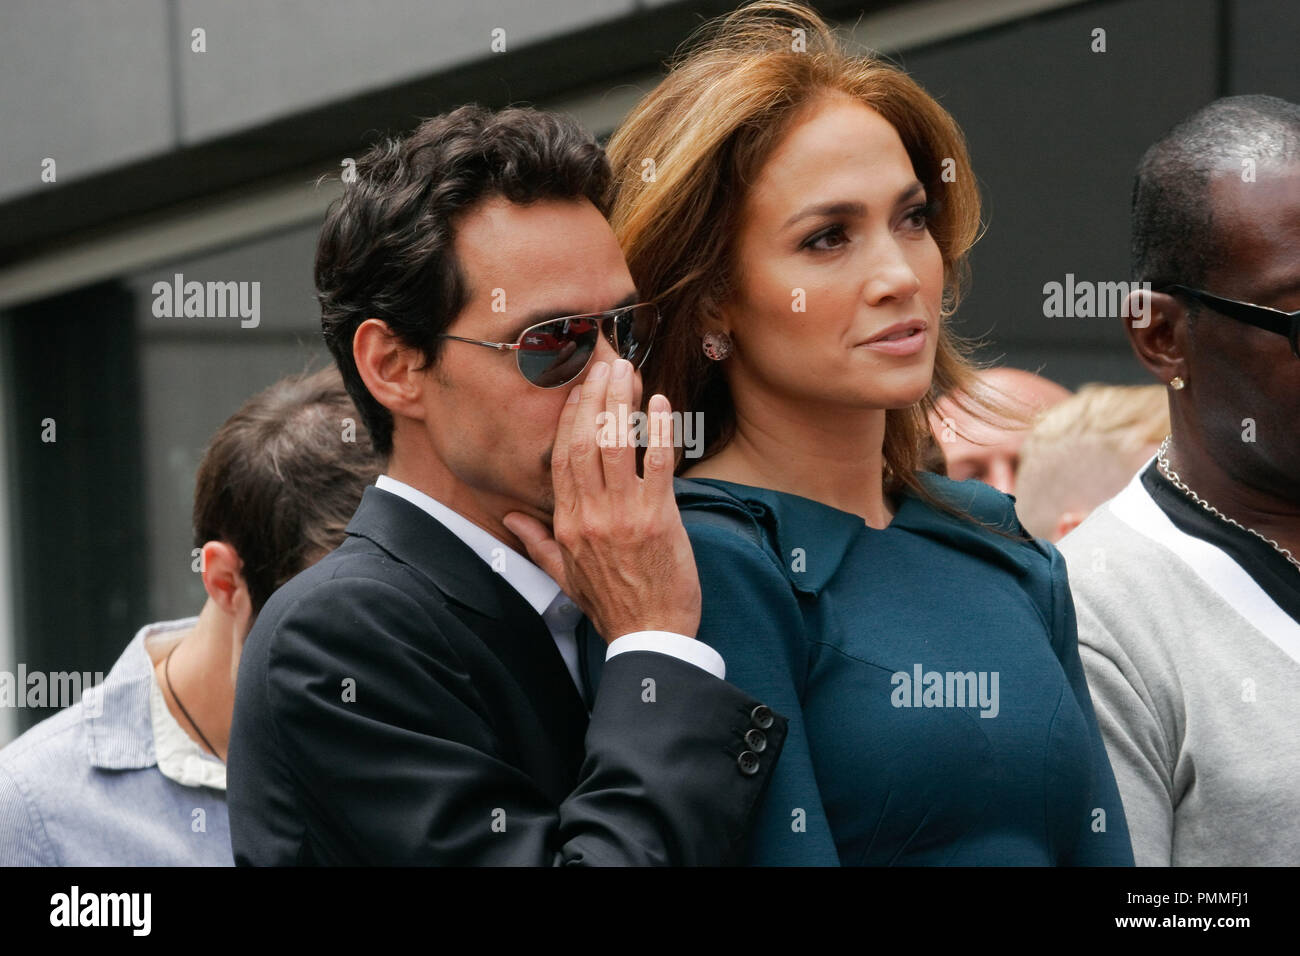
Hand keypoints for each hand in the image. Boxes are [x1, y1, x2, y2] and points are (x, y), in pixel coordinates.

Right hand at [503, 358, 701, 642]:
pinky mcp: (658, 519)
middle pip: (584, 442)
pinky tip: (662, 404)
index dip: (570, 419)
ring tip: (627, 372)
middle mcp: (590, 514)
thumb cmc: (613, 606)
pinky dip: (658, 431)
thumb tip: (512, 520)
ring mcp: (623, 515)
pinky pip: (655, 464)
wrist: (649, 637)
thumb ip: (539, 543)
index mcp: (568, 524)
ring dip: (621, 403)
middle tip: (604, 366)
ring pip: (616, 445)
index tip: (579, 390)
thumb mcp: (565, 577)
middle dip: (593, 398)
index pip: (561, 458)